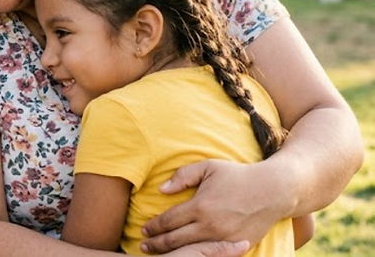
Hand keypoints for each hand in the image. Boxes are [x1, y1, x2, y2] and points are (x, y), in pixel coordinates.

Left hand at [140, 160, 283, 253]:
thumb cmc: (237, 175)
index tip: (144, 229)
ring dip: (174, 253)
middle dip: (157, 245)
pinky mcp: (237, 247)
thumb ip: (183, 176)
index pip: (169, 221)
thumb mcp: (208, 167)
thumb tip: (162, 189)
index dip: (153, 226)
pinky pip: (213, 255)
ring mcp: (224, 239)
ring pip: (192, 252)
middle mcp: (210, 226)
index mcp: (200, 206)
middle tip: (143, 247)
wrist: (273, 191)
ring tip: (160, 255)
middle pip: (175, 240)